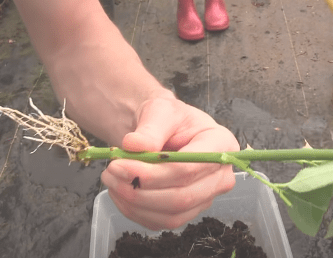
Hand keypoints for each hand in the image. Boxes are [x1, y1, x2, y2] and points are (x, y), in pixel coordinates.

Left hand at [101, 97, 238, 229]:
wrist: (164, 131)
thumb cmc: (168, 118)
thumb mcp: (160, 111)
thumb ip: (150, 128)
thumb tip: (134, 145)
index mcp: (221, 145)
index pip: (189, 168)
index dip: (153, 173)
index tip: (120, 165)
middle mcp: (220, 177)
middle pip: (182, 197)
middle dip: (140, 190)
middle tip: (111, 173)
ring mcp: (205, 198)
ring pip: (171, 215)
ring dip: (134, 203)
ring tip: (111, 179)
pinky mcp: (187, 212)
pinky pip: (160, 222)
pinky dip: (134, 211)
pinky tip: (120, 191)